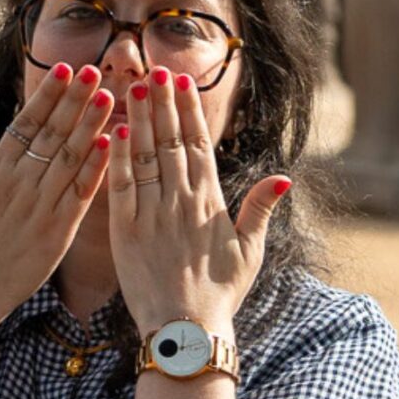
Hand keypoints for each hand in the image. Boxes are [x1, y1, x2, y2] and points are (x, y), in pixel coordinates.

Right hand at [0, 64, 112, 331]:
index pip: (26, 122)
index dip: (47, 94)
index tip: (64, 66)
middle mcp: (19, 183)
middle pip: (52, 133)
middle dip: (74, 99)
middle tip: (94, 70)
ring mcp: (39, 206)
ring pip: (69, 157)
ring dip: (90, 125)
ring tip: (107, 96)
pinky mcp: (57, 231)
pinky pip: (80, 192)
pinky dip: (95, 167)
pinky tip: (110, 144)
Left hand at [107, 66, 289, 337]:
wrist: (187, 331)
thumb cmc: (220, 295)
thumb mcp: (249, 251)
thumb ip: (261, 210)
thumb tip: (285, 178)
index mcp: (210, 202)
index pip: (199, 144)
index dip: (188, 110)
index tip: (181, 82)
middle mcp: (182, 201)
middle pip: (171, 140)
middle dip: (162, 102)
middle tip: (154, 67)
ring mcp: (153, 214)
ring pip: (145, 155)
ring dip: (139, 119)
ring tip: (132, 85)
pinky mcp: (126, 232)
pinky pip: (121, 186)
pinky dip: (118, 157)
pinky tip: (114, 130)